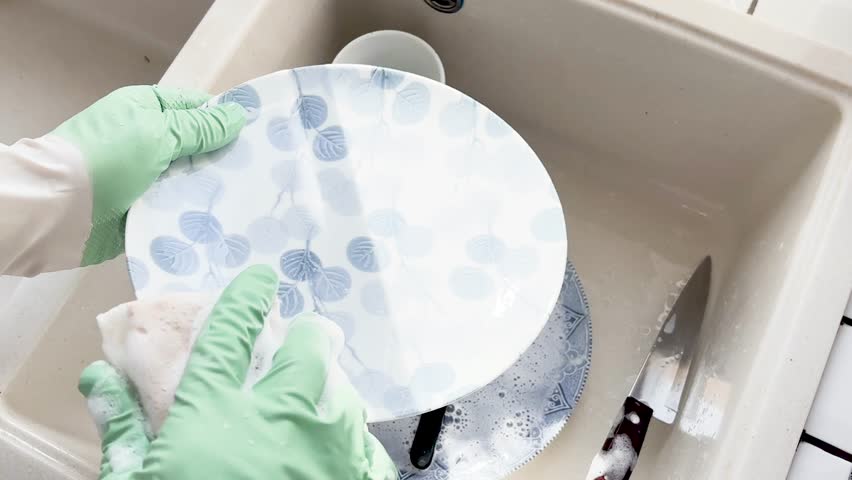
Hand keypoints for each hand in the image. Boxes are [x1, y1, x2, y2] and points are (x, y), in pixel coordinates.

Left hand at [52, 86, 245, 265]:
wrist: (58, 211)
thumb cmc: (107, 159)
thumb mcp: (157, 133)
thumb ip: (200, 128)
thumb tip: (239, 115)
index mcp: (148, 110)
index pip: (198, 108)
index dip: (227, 119)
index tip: (263, 135)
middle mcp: (149, 140)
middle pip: (200, 147)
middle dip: (227, 158)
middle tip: (266, 171)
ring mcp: (148, 176)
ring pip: (193, 180)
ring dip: (214, 189)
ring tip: (254, 198)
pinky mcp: (147, 209)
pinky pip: (180, 208)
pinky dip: (197, 213)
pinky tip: (227, 220)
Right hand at [79, 265, 397, 479]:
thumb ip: (121, 432)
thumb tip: (98, 378)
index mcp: (217, 414)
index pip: (229, 334)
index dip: (245, 297)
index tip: (260, 278)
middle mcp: (279, 419)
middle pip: (307, 351)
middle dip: (307, 335)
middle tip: (305, 334)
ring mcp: (324, 450)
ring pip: (343, 392)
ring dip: (333, 383)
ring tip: (323, 384)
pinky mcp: (352, 478)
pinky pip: (364, 445)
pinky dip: (353, 437)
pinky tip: (343, 439)